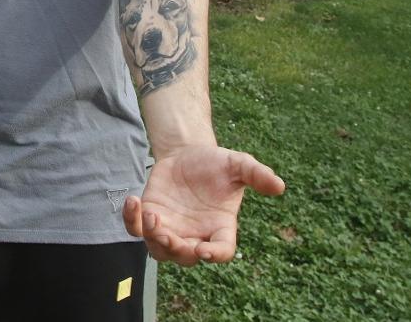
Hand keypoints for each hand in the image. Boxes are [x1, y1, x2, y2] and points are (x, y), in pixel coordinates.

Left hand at [122, 146, 284, 265]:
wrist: (189, 153)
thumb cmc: (217, 163)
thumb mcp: (239, 164)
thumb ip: (256, 174)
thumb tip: (279, 186)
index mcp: (220, 227)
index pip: (221, 251)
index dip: (215, 254)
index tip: (206, 249)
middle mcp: (196, 234)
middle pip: (185, 257)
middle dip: (176, 249)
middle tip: (166, 233)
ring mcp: (171, 227)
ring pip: (159, 250)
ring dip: (153, 239)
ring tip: (150, 215)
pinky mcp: (151, 215)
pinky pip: (137, 229)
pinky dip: (131, 221)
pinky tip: (133, 201)